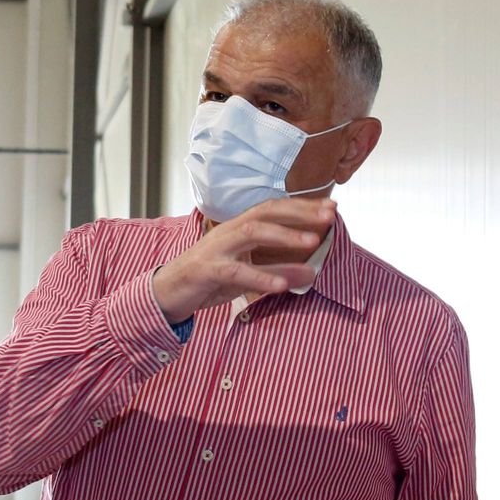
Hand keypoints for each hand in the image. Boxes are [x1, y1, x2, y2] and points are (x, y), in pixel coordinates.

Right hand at [150, 197, 334, 323]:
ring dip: (284, 236)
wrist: (168, 292)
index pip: (274, 209)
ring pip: (252, 233)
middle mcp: (228, 231)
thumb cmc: (210, 278)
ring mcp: (216, 248)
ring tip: (312, 243)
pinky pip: (236, 271)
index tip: (331, 208)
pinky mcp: (207, 270)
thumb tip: (312, 273)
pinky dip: (261, 277)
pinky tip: (282, 286)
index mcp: (238, 227)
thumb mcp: (248, 275)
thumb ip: (278, 271)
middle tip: (328, 218)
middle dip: (299, 213)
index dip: (302, 207)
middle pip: (266, 212)